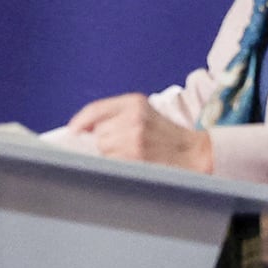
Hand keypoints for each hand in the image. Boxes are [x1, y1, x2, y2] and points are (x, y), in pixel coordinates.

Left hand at [70, 92, 213, 172]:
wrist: (194, 152)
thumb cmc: (164, 134)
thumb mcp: (142, 113)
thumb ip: (114, 114)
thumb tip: (80, 129)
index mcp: (134, 102)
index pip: (95, 110)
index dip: (80, 121)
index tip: (73, 131)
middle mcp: (134, 117)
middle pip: (98, 133)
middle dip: (103, 142)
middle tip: (122, 146)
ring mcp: (135, 137)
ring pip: (103, 149)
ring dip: (110, 155)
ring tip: (130, 155)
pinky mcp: (137, 156)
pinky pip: (112, 162)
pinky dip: (116, 165)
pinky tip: (132, 162)